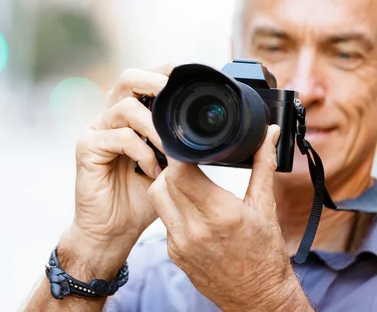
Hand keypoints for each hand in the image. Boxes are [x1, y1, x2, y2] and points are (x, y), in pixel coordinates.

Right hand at [59, 64, 174, 277]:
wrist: (113, 230)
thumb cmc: (141, 198)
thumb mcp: (169, 166)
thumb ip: (179, 143)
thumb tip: (207, 127)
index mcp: (130, 116)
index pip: (145, 81)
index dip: (166, 72)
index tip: (190, 77)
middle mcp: (111, 117)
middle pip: (128, 78)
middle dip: (156, 81)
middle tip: (176, 95)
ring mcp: (96, 130)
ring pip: (126, 107)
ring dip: (155, 126)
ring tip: (171, 149)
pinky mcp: (87, 147)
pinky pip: (119, 137)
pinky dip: (142, 152)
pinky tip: (153, 170)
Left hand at [147, 125, 310, 310]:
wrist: (257, 297)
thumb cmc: (265, 253)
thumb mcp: (266, 206)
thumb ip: (263, 164)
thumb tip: (270, 132)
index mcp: (220, 214)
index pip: (181, 172)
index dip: (180, 154)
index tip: (188, 145)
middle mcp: (195, 229)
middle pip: (164, 180)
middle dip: (174, 166)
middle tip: (187, 160)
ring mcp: (180, 243)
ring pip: (157, 197)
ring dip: (167, 184)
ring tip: (186, 180)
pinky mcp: (173, 253)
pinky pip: (163, 219)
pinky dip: (172, 207)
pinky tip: (188, 206)